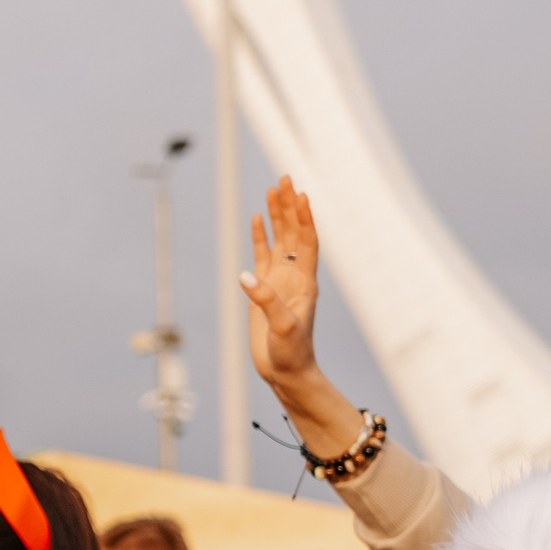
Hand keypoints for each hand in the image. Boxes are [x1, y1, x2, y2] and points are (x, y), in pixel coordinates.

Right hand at [241, 177, 320, 388]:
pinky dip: (260, 237)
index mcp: (305, 282)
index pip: (306, 241)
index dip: (303, 218)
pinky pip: (262, 256)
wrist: (287, 371)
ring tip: (272, 189)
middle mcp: (295, 276)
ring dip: (276, 216)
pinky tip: (256, 220)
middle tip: (284, 178)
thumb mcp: (282, 329)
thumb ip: (265, 301)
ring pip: (279, 239)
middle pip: (293, 232)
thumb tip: (245, 276)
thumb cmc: (292, 353)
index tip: (299, 194)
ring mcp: (280, 280)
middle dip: (289, 206)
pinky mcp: (264, 289)